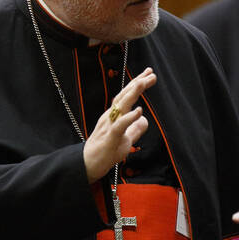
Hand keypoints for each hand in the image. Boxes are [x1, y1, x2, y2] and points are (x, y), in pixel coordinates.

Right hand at [83, 68, 156, 183]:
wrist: (87, 166)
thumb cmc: (105, 153)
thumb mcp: (125, 139)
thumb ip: (134, 129)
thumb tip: (145, 120)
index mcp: (114, 116)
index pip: (126, 96)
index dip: (137, 84)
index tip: (149, 74)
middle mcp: (110, 117)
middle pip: (124, 96)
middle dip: (138, 83)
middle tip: (151, 73)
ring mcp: (109, 126)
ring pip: (121, 106)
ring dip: (133, 93)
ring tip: (144, 82)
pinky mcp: (109, 138)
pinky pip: (120, 126)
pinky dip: (129, 117)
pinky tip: (139, 111)